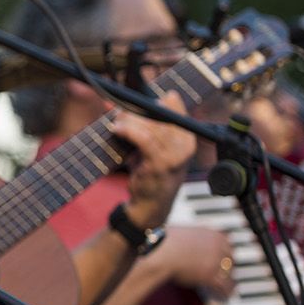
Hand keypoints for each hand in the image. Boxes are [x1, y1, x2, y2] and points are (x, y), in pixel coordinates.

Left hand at [111, 92, 195, 228]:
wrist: (150, 205)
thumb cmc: (150, 173)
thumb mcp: (152, 146)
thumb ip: (144, 124)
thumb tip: (116, 103)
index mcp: (187, 135)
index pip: (173, 103)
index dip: (151, 98)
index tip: (133, 100)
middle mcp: (186, 143)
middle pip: (160, 111)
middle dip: (136, 109)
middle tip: (120, 113)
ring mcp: (176, 154)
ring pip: (150, 124)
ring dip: (128, 120)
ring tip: (117, 123)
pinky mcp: (161, 163)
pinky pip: (143, 138)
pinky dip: (127, 130)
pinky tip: (116, 130)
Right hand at [148, 225, 235, 298]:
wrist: (162, 252)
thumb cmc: (166, 241)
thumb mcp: (186, 232)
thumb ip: (196, 236)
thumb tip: (193, 240)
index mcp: (213, 234)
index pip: (229, 245)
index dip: (227, 254)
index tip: (226, 260)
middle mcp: (218, 247)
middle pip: (231, 259)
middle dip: (229, 268)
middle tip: (227, 274)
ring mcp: (216, 261)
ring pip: (229, 274)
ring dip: (230, 281)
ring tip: (230, 288)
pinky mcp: (210, 276)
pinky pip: (223, 286)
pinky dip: (225, 292)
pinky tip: (225, 296)